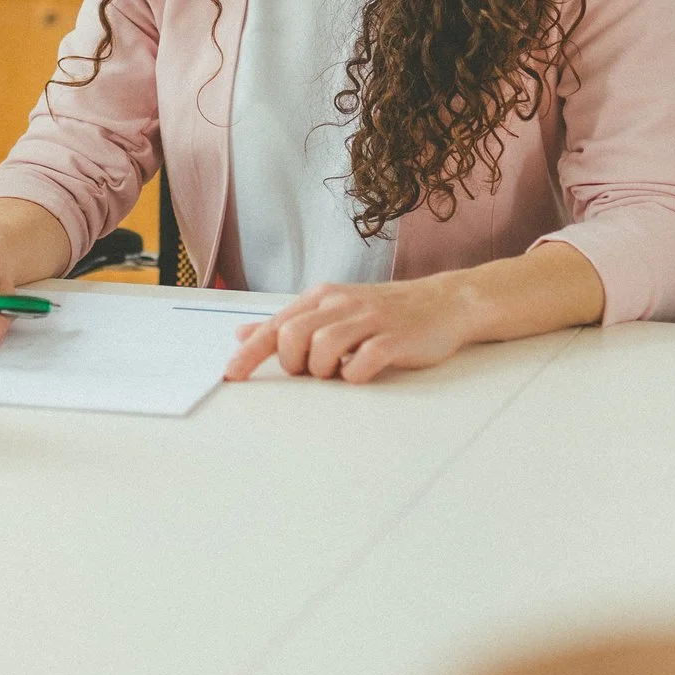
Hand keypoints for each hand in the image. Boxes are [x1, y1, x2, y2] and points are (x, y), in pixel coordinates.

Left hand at [222, 275, 477, 383]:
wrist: (443, 302)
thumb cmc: (384, 311)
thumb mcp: (332, 309)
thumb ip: (289, 322)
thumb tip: (242, 333)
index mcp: (322, 298)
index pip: (275, 326)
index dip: (249, 353)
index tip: (230, 376)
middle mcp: (342, 305)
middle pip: (292, 336)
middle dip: (292, 363)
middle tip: (310, 371)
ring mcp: (369, 320)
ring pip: (322, 349)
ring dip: (323, 371)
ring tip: (339, 371)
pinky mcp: (394, 339)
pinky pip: (362, 363)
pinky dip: (354, 375)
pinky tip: (361, 372)